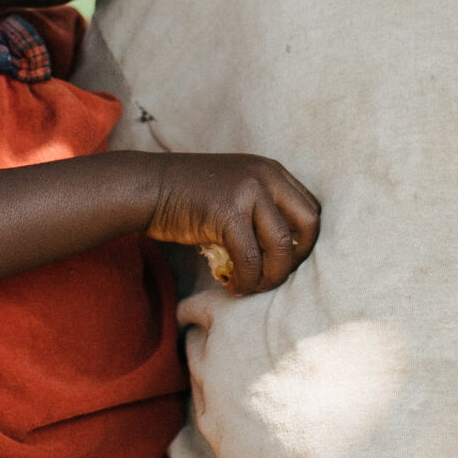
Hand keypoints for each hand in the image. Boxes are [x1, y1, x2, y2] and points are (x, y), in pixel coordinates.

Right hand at [144, 154, 320, 293]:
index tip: (284, 262)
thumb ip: (263, 210)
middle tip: (275, 276)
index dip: (305, 242)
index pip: (311, 208)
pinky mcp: (227, 212)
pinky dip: (246, 280)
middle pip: (309, 224)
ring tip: (253, 286)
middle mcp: (266, 175)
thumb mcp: (236, 190)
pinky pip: (250, 258)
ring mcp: (248, 191)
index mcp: (272, 170)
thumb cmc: (190, 197)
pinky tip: (233, 286)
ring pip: (282, 246)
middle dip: (297, 258)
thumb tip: (289, 254)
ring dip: (272, 276)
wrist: (147, 187)